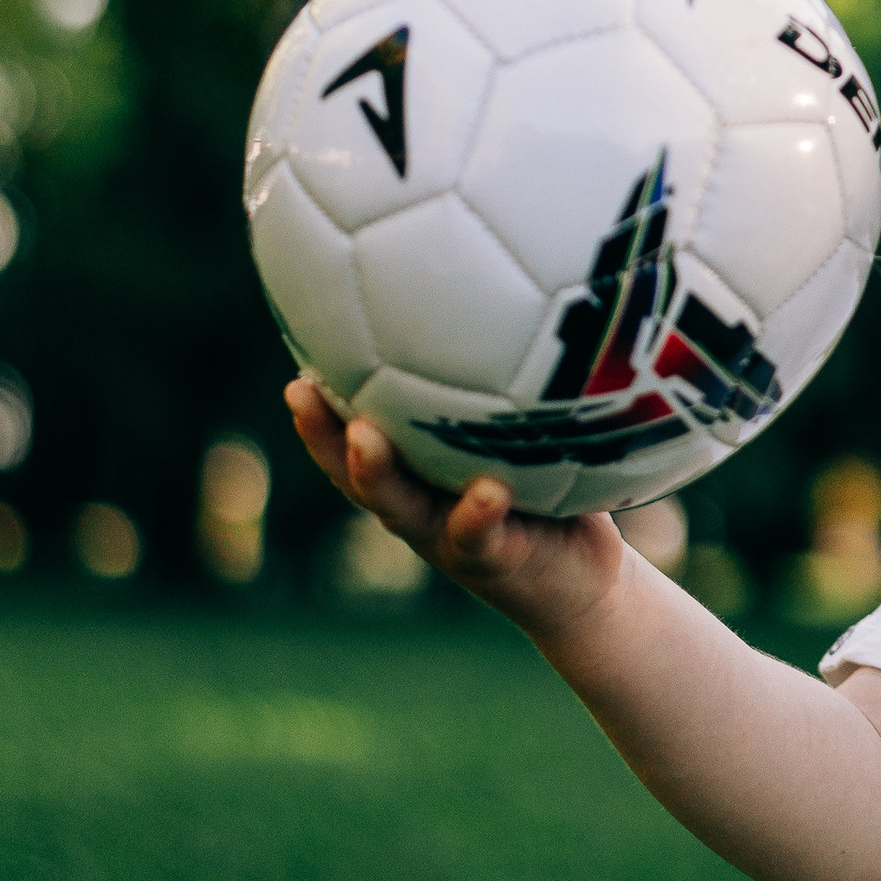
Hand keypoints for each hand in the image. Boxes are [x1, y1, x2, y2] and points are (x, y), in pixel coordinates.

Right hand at [285, 377, 624, 637]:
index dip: (318, 408)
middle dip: (322, 433)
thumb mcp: (525, 439)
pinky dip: (477, 512)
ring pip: (400, 507)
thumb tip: (509, 295)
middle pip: (355, 471)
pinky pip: (478, 534)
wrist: (585, 586)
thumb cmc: (553, 495)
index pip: (352, 437)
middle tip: (299, 389)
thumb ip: (507, 387)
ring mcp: (448, 537)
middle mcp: (419, 507)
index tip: (294, 362)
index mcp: (417, 476)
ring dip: (377, 473)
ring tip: (365, 435)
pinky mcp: (493, 561)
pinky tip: (488, 489)